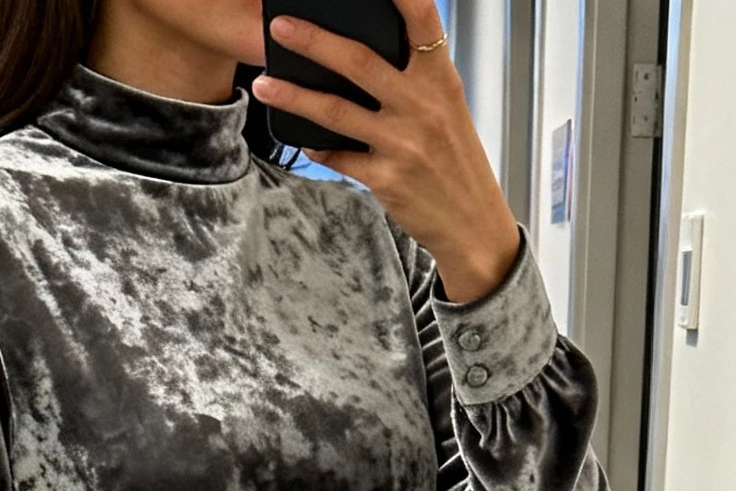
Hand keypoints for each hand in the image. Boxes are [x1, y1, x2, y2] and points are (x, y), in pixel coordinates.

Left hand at [253, 0, 520, 305]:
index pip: (421, 19)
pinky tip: (299, 135)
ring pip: (336, 111)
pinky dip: (315, 145)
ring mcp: (402, 144)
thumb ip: (414, 79)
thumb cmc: (457, 162)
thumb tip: (363, 57)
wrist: (473, 224)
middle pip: (359, 62)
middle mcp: (422, 107)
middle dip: (313, 41)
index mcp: (441, 79)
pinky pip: (338, 156)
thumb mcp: (448, 109)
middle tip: (280, 28)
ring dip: (294, 96)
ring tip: (263, 85)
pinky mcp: (386, 178)